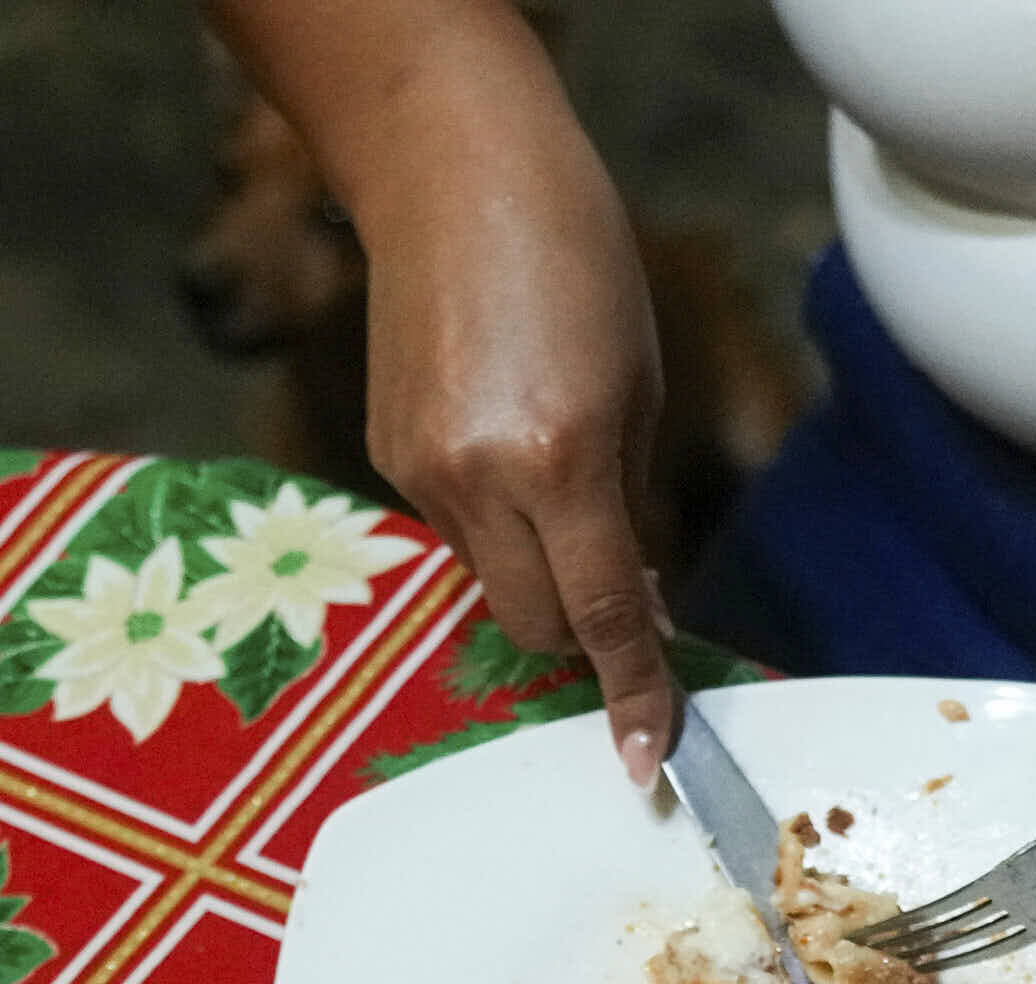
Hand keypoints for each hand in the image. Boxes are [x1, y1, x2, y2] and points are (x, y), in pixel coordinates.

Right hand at [356, 132, 679, 781]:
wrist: (451, 171)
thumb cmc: (576, 256)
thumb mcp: (639, 385)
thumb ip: (632, 503)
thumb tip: (635, 599)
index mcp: (561, 459)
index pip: (604, 615)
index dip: (631, 692)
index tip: (648, 758)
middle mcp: (480, 481)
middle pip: (537, 626)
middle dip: (584, 632)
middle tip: (623, 582)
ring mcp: (423, 472)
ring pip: (492, 582)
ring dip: (537, 567)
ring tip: (557, 468)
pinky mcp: (388, 454)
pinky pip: (456, 530)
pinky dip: (494, 520)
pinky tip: (504, 435)